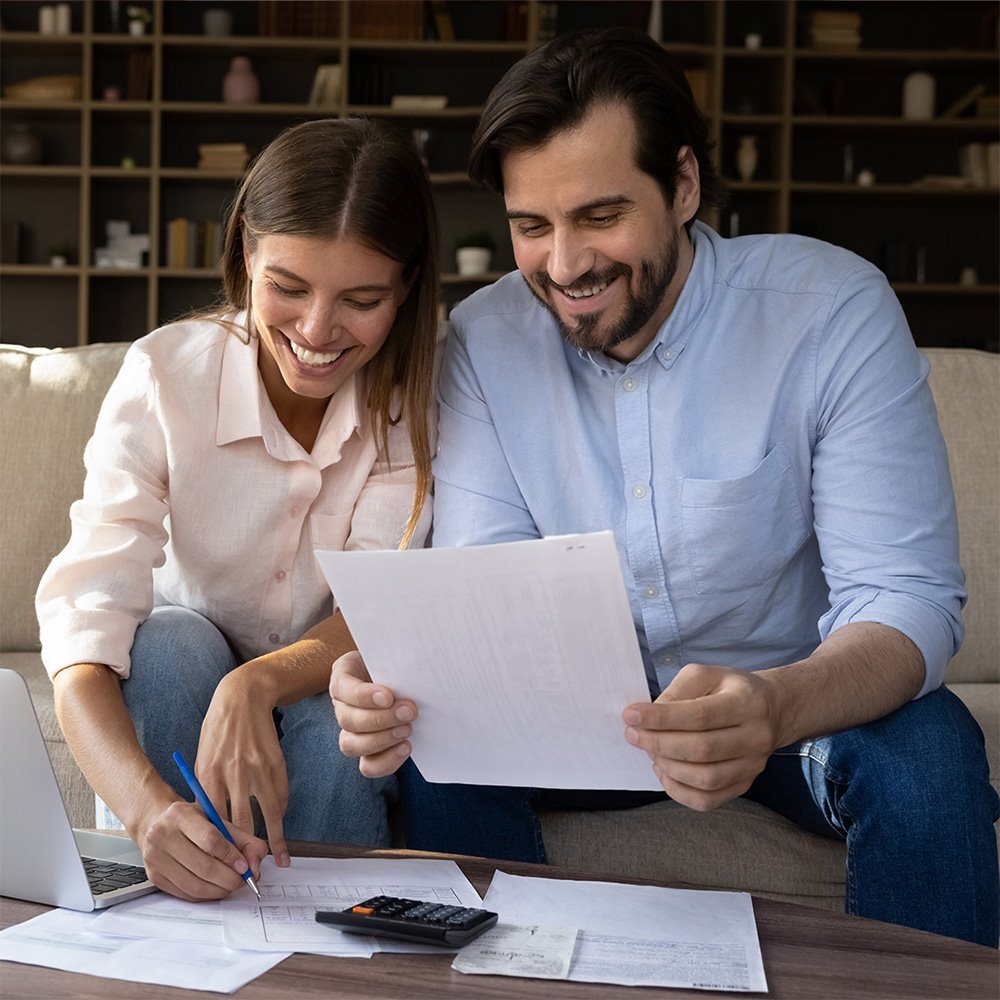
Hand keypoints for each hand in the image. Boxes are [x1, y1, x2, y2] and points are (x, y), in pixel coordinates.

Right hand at [133, 796, 267, 901]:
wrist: (158, 824)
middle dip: (229, 878)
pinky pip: (185, 894)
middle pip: (203, 866)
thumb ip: (243, 840)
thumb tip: (255, 866)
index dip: (231, 857)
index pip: (210, 839)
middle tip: (243, 880)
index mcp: (180, 815)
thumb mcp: (218, 821)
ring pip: (194, 884)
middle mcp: (162, 835)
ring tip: (231, 885)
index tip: (245, 866)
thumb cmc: (193, 822)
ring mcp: (155, 858)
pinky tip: (215, 888)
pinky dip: (205, 896)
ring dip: (219, 890)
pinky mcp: (154, 877)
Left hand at [194, 668, 290, 865]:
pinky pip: (280, 796)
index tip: (226, 865)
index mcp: (209, 777)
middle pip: (241, 824)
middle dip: (247, 852)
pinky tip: (280, 825)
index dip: (221, 848)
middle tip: (252, 872)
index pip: (214, 823)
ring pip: (267, 814)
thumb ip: (207, 791)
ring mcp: (257, 770)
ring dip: (273, 840)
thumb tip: (212, 823)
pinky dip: (280, 813)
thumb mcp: (202, 759)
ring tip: (279, 860)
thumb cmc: (217, 731)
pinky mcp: (276, 764)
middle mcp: (233, 775)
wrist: (242, 698)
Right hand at [330, 650, 415, 777]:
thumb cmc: (397, 660)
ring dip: (381, 741)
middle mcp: (342, 704)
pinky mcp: (367, 750)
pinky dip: (386, 762)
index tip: (388, 696)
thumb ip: (398, 656)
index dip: (363, 696)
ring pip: (350, 745)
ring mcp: (351, 730)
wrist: (404, 677)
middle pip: (347, 720)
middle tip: (409, 711)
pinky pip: (367, 766)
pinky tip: (405, 747)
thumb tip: (416, 661)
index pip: (343, 687)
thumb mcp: (393, 652)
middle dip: (381, 719)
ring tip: (407, 730)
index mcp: (344, 675)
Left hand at [622, 663, 779, 810]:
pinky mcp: (745, 785)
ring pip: (704, 779)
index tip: (630, 715)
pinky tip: (664, 770)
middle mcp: (756, 736)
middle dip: (658, 743)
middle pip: (701, 749)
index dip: (661, 718)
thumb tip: (649, 717)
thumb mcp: (704, 675)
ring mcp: (753, 765)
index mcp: (746, 702)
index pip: (700, 715)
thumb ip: (676, 692)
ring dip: (667, 767)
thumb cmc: (729, 689)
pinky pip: (707, 800)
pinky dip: (678, 789)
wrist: (771, 709)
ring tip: (649, 750)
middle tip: (632, 734)